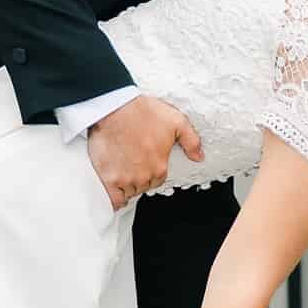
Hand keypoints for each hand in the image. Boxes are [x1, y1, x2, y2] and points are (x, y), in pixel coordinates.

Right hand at [87, 94, 203, 210]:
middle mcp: (143, 176)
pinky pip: (114, 199)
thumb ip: (191, 141)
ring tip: (121, 170)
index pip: (158, 180)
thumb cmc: (143, 112)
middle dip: (139, 177)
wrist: (115, 108)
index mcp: (159, 167)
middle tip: (132, 162)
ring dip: (126, 185)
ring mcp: (125, 179)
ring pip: (128, 191)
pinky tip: (115, 191)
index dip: (151, 171)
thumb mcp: (177, 121)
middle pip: (142, 186)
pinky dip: (115, 197)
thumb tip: (199, 156)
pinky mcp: (108, 178)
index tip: (144, 162)